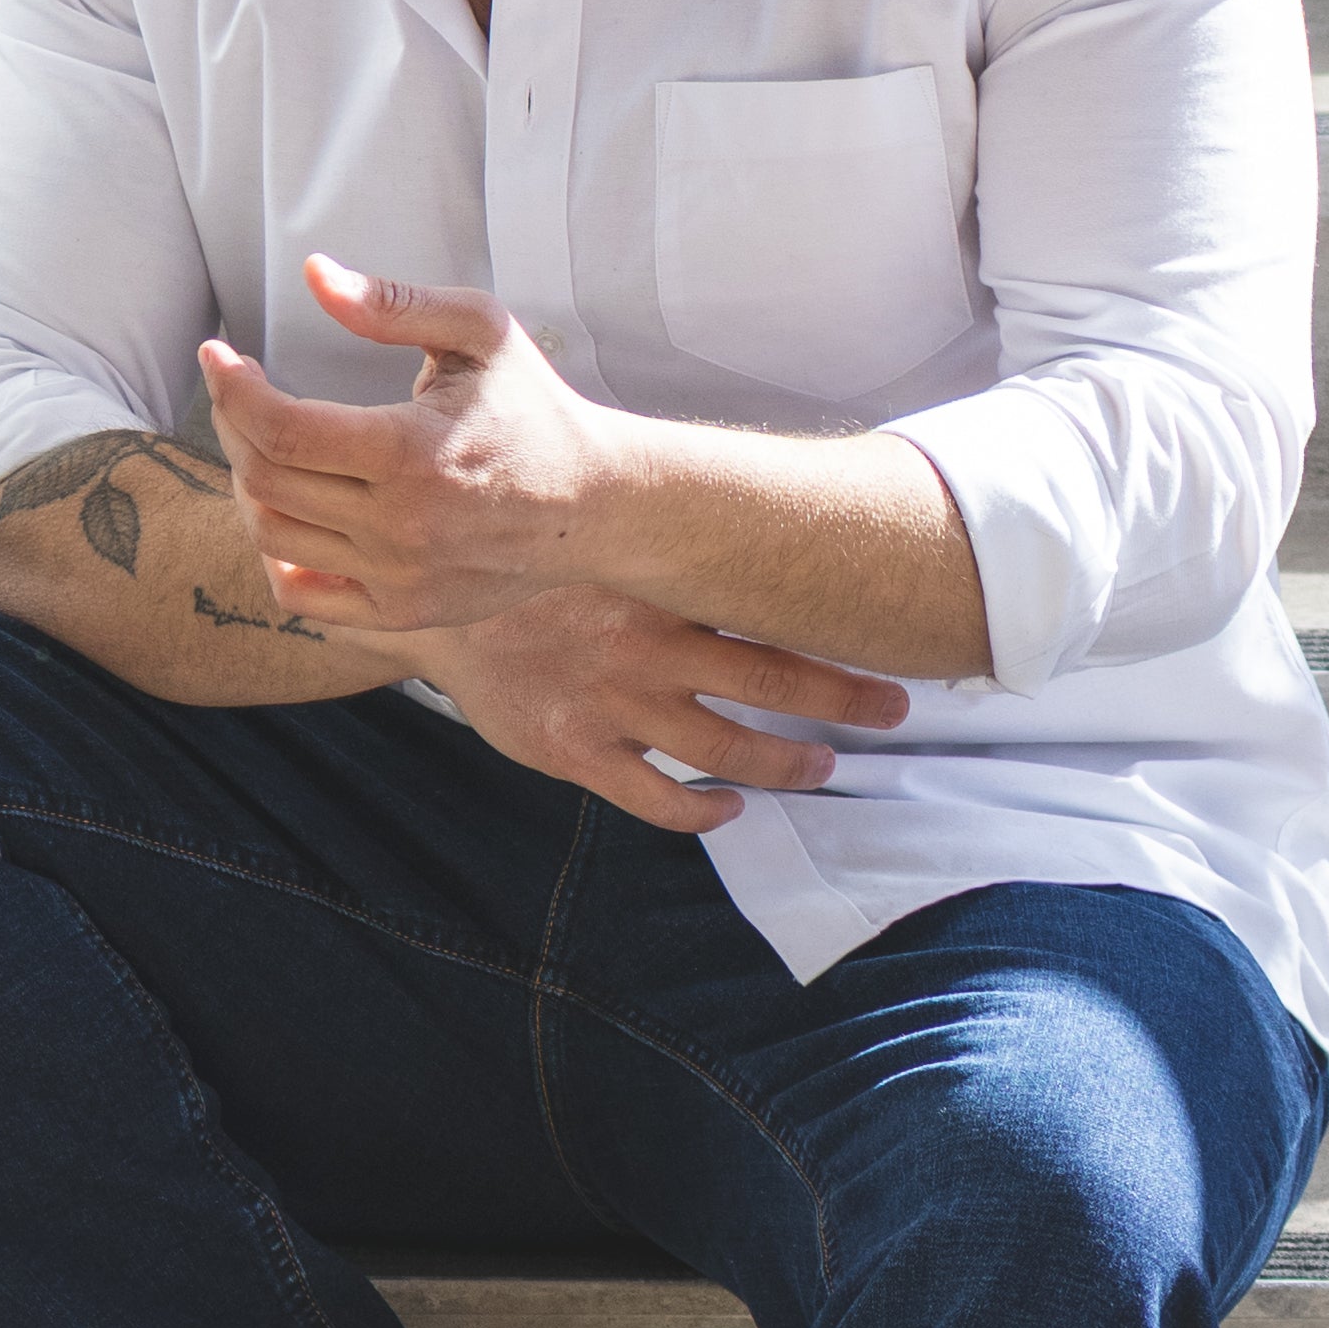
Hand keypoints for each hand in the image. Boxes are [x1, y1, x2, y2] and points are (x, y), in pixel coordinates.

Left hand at [199, 258, 619, 631]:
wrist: (595, 505)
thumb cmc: (534, 409)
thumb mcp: (481, 332)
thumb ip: (395, 302)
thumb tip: (315, 275)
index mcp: (411, 452)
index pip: (281, 428)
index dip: (231, 388)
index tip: (218, 356)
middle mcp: (399, 525)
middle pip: (264, 480)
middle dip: (233, 426)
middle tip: (240, 392)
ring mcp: (398, 577)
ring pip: (272, 536)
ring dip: (249, 484)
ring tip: (266, 445)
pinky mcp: (402, 612)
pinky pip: (303, 597)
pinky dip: (275, 557)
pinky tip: (287, 512)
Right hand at [392, 583, 911, 837]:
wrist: (433, 609)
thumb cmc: (528, 567)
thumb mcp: (597, 531)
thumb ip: (664, 538)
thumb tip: (749, 515)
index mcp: (658, 585)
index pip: (771, 606)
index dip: (837, 628)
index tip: (889, 634)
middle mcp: (647, 647)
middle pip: (773, 682)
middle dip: (845, 700)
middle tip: (895, 709)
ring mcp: (613, 705)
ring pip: (726, 750)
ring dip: (785, 764)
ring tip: (823, 768)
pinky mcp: (575, 752)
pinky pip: (657, 799)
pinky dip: (704, 812)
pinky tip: (730, 809)